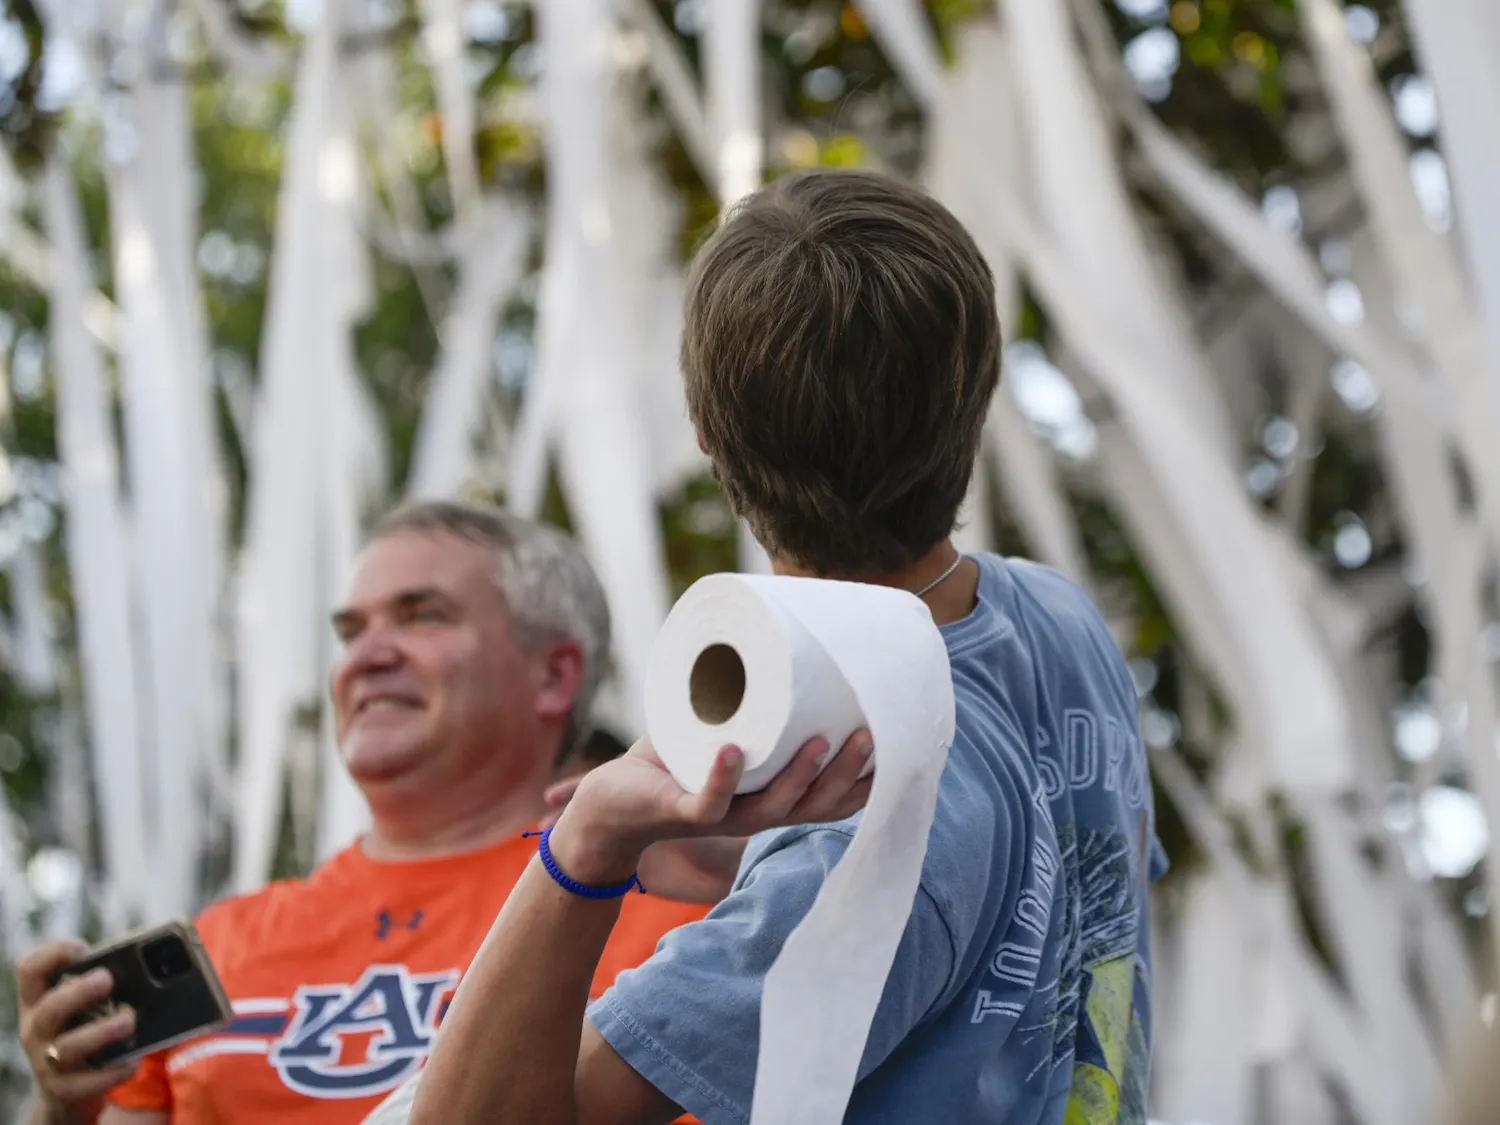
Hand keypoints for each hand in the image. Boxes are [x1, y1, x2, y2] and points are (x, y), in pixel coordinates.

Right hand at [18, 940, 137, 1119]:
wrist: (68, 1088)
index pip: (29, 970)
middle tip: (107, 979)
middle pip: (50, 1008)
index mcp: (38, 1001)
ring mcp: (47, 1062)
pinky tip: (132, 1060)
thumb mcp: (82, 1007)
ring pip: (69, 1046)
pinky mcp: (65, 1089)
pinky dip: (114, 1070)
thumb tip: (149, 966)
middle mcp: (36, 1030)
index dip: (52, 955)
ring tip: (129, 1019)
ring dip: (101, 1031)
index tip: (83, 949)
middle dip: (79, 992)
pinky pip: (89, 1081)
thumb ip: (101, 986)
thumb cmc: (83, 1031)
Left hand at [549, 729, 873, 886]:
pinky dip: (722, 776)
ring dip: (798, 777)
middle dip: (847, 774)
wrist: (608, 802)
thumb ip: (755, 698)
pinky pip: (707, 801)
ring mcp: (718, 815)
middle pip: (815, 806)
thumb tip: (791, 637)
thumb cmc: (673, 758)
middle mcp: (753, 813)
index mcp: (771, 797)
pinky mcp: (678, 810)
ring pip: (771, 808)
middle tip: (869, 734)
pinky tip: (733, 751)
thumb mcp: (725, 726)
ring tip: (819, 740)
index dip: (868, 782)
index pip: (832, 799)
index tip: (898, 747)